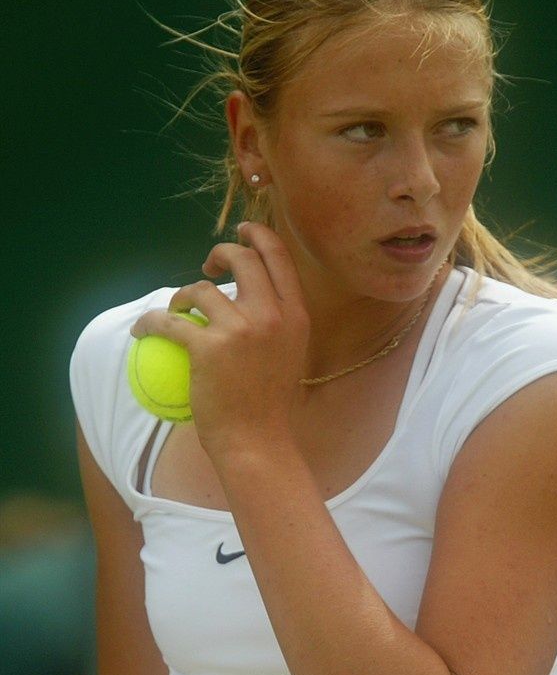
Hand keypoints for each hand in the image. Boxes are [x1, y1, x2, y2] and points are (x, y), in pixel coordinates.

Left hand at [130, 222, 309, 459]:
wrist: (258, 441)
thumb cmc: (271, 405)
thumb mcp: (290, 355)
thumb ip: (278, 323)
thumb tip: (256, 299)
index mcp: (295, 315)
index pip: (278, 257)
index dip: (258, 236)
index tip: (243, 233)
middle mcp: (272, 315)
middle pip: (242, 259)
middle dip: (221, 253)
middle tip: (209, 266)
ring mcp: (241, 330)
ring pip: (202, 289)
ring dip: (184, 296)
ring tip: (179, 312)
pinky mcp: (208, 348)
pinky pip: (170, 321)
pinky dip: (151, 321)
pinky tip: (143, 329)